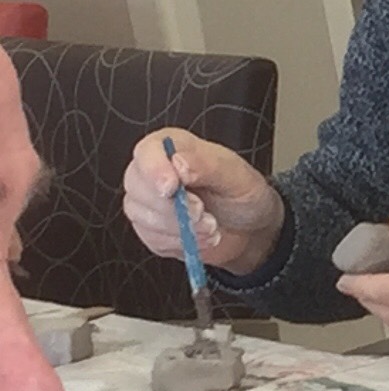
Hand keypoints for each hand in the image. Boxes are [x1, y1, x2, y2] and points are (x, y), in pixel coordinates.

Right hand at [121, 128, 283, 276]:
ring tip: (211, 226)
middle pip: (138, 187)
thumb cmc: (242, 193)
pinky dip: (180, 243)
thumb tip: (178, 162)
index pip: (147, 152)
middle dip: (173, 207)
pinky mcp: (148, 228)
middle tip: (204, 213)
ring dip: (181, 228)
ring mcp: (146, 200)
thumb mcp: (236, 176)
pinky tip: (201, 237)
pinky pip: (151, 238)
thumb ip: (207, 165)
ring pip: (142, 216)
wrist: (248, 228)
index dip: (155, 170)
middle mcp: (152, 171)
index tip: (172, 187)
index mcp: (173, 147)